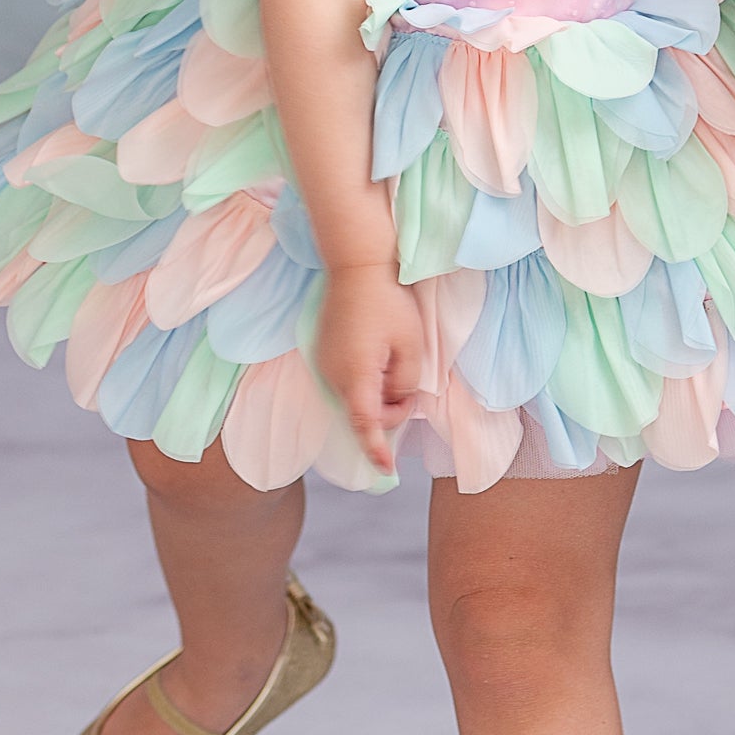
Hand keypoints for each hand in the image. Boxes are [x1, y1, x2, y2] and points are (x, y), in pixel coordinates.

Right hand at [313, 258, 426, 470]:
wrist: (356, 265)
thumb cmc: (388, 301)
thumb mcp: (411, 344)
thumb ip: (406, 382)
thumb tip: (395, 398)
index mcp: (356, 375)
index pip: (365, 424)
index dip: (375, 449)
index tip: (385, 470)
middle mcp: (333, 375)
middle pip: (362, 413)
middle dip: (389, 411)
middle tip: (410, 389)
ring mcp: (324, 364)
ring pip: (354, 398)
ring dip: (377, 394)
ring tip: (393, 362)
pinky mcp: (323, 354)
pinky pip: (346, 382)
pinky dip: (364, 382)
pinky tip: (377, 356)